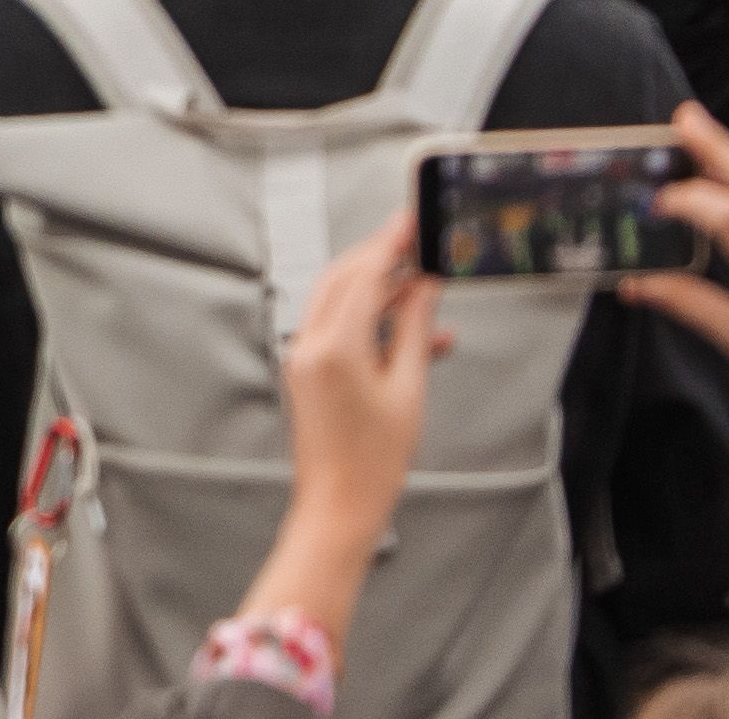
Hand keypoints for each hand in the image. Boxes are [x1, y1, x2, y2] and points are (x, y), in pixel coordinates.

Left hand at [265, 227, 449, 616]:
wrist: (339, 507)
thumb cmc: (375, 462)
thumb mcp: (408, 390)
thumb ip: (415, 332)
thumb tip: (425, 288)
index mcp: (333, 346)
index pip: (363, 276)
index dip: (390, 244)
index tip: (411, 221)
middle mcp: (309, 343)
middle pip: (343, 279)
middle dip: (380, 257)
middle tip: (416, 242)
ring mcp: (303, 356)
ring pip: (340, 301)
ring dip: (379, 289)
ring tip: (424, 285)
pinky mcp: (307, 370)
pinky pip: (339, 329)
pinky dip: (373, 323)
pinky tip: (418, 334)